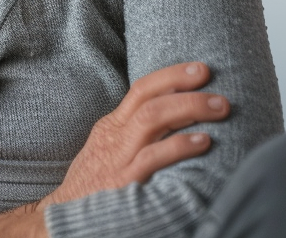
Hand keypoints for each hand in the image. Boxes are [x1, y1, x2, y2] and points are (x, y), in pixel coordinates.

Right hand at [38, 62, 227, 208]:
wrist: (66, 216)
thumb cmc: (94, 185)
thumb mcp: (108, 151)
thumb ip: (134, 134)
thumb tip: (177, 120)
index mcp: (111, 126)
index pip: (141, 89)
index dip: (172, 75)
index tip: (200, 69)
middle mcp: (114, 136)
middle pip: (149, 99)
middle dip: (185, 87)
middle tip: (217, 88)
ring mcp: (118, 158)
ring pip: (152, 119)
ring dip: (189, 108)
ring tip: (219, 107)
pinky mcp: (124, 182)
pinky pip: (152, 158)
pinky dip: (179, 146)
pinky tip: (203, 142)